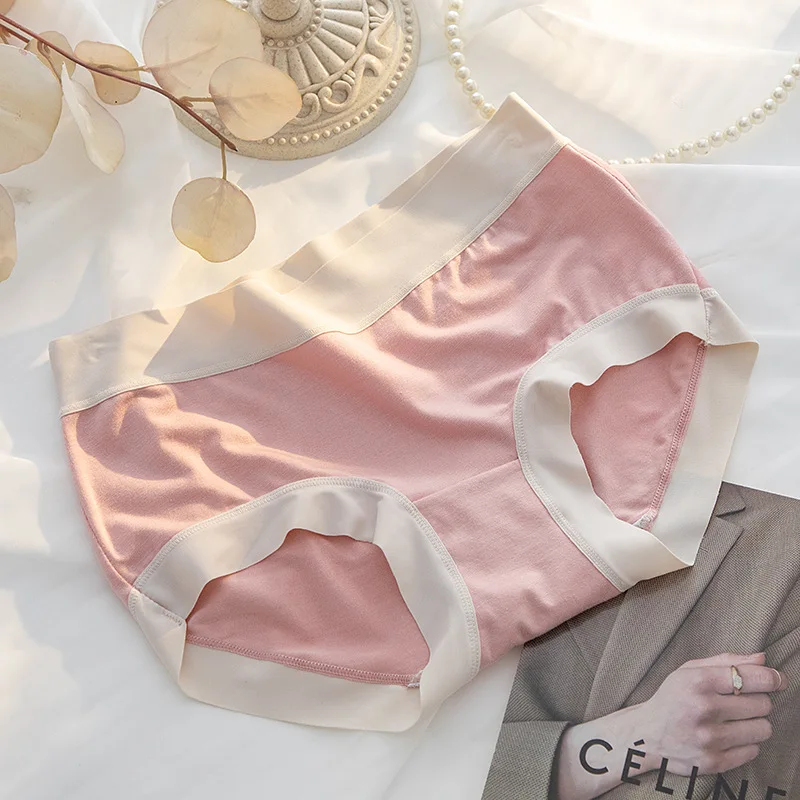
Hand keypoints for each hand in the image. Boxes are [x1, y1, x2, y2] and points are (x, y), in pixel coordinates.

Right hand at [634, 652, 784, 775]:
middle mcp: (704, 709)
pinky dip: (746, 743)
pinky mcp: (714, 762)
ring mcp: (709, 738)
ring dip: (754, 723)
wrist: (646, 735)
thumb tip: (763, 659)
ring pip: (763, 729)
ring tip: (735, 720)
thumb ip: (726, 661)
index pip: (752, 678)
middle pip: (763, 704)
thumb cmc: (672, 697)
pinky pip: (753, 751)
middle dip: (757, 701)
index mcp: (697, 681)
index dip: (772, 678)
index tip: (777, 680)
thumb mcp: (689, 671)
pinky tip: (728, 736)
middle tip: (740, 702)